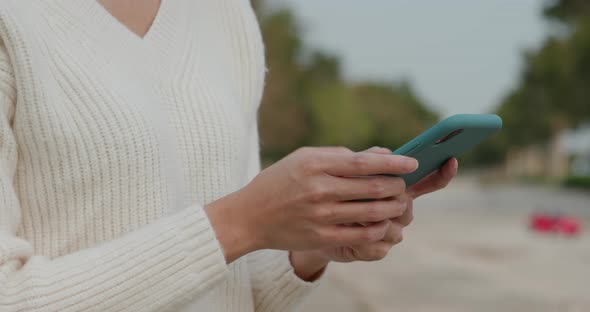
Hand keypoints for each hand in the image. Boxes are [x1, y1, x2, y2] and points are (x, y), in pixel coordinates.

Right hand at [204, 146, 417, 262]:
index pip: (363, 162)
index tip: (411, 163)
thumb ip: (339, 155)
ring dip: (392, 207)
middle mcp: (319, 189)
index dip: (392, 163)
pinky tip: (383, 222)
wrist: (249, 217)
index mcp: (315, 165)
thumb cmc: (279, 182)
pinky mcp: (321, 237)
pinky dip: (378, 228)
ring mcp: (321, 215)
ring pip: (371, 211)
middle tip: (404, 185)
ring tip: (398, 204)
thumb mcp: (303, 158)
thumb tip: (378, 155)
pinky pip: (361, 234)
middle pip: (372, 187)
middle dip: (396, 186)